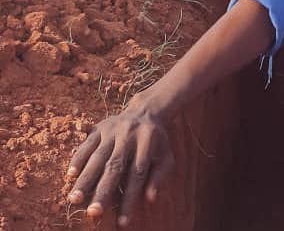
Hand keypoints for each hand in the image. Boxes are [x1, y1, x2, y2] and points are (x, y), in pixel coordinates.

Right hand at [66, 103, 173, 225]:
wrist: (146, 111)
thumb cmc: (156, 142)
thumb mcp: (166, 155)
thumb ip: (159, 175)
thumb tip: (150, 198)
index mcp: (148, 143)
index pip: (138, 174)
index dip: (130, 198)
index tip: (122, 222)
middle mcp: (129, 135)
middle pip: (115, 166)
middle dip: (103, 190)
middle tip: (93, 213)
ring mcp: (113, 130)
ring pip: (98, 156)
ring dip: (86, 178)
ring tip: (75, 199)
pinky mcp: (100, 127)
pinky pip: (87, 144)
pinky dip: (78, 158)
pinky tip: (70, 175)